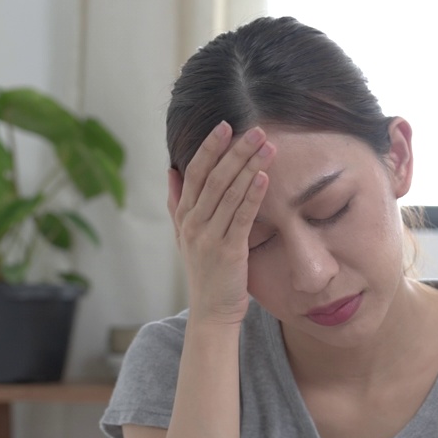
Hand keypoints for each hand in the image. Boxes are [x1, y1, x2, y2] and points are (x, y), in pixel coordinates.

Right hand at [167, 121, 275, 325]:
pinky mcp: (228, 251)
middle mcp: (193, 224)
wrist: (211, 311)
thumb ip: (177, 202)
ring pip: (228, 194)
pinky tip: (264, 178)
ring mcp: (208, 237)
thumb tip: (170, 170)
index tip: (225, 126)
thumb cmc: (205, 272)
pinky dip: (252, 196)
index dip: (209, 148)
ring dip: (249, 167)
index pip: (194, 173)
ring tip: (267, 146)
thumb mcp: (185, 235)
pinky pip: (241, 217)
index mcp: (184, 216)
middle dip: (235, 151)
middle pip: (213, 178)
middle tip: (256, 130)